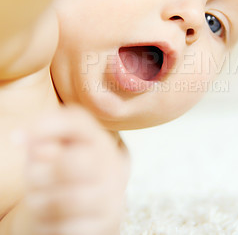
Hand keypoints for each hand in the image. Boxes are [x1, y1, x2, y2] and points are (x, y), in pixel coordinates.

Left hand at [24, 106, 129, 234]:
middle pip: (67, 164)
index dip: (47, 125)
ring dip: (39, 203)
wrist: (87, 212)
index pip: (78, 123)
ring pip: (62, 201)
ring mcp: (112, 196)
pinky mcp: (108, 224)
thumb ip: (46, 141)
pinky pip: (66, 228)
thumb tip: (36, 145)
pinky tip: (52, 220)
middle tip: (35, 178)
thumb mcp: (55, 153)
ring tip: (42, 200)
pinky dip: (49, 226)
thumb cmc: (63, 176)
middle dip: (38, 174)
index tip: (16, 138)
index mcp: (99, 142)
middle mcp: (111, 166)